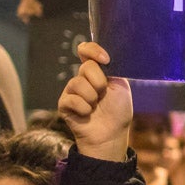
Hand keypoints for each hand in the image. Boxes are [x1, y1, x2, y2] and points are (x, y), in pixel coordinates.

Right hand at [56, 42, 132, 160]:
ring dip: (92, 98)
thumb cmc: (118, 112)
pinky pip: (72, 99)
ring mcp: (71, 90)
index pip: (86, 50)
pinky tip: (87, 114)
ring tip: (95, 107)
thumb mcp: (121, 86)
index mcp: (96, 71)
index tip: (105, 60)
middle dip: (99, 82)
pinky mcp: (64, 104)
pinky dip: (84, 108)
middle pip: (86, 67)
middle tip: (103, 95)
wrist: (111, 134)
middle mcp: (82, 78)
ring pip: (78, 83)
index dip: (93, 50)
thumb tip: (101, 58)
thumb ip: (112, 70)